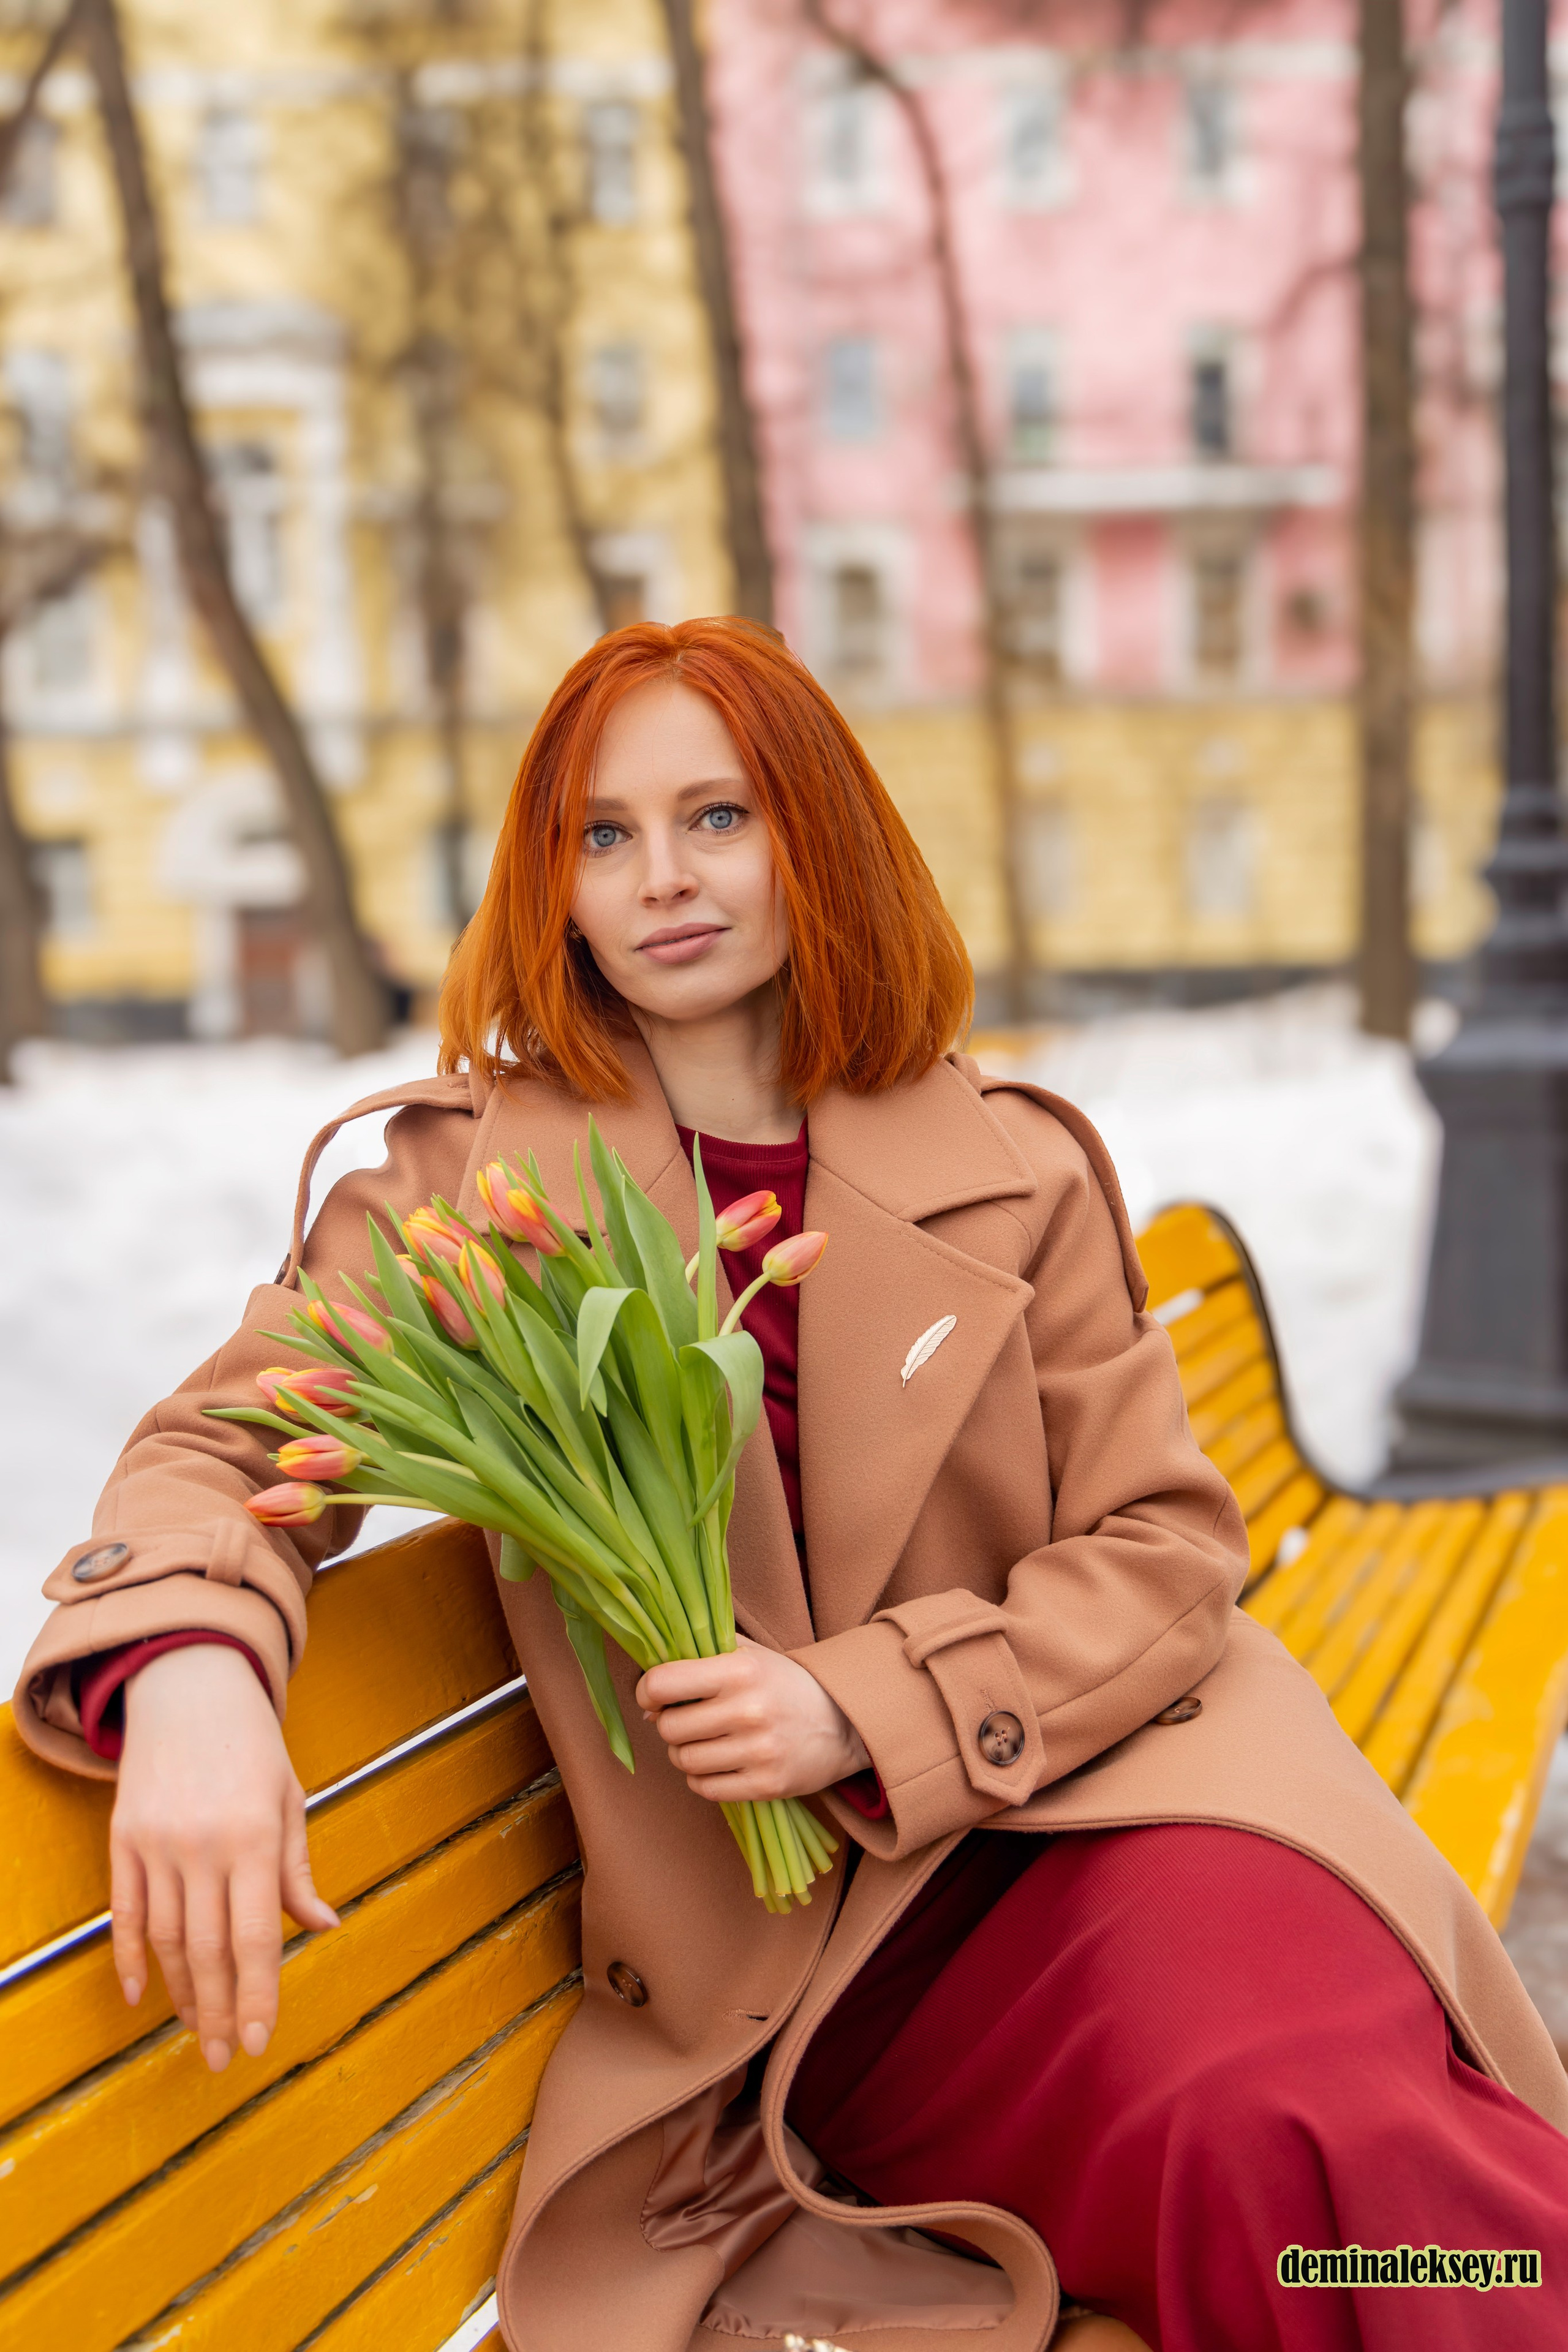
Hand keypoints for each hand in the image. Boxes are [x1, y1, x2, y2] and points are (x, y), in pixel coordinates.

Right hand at [111, 1643, 337, 2073]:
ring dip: (182, 1993)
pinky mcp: (123, 1840)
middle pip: (209, 1950)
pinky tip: (140, 1994)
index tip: (259, 2040)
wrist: (190, 1688)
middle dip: (219, 2011)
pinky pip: (126, 1913)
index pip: (256, 1936)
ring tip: (197, 2030)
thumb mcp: (289, 1799)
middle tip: (225, 2058)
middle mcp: (203, 1845)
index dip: (257, 1994)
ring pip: (168, 1939)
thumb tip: (323, 1926)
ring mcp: (157, 1844)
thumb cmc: (252, 1745)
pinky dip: (131, 1957)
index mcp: (253, 1836)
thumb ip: (297, 1870)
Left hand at [635, 1637, 870, 1802]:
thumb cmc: (785, 1684)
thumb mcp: (750, 1655)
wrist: (844, 1722)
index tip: (654, 1696)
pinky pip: (705, 1789)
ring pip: (684, 1761)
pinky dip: (702, 1779)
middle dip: (669, 1725)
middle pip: (668, 1728)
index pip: (663, 1683)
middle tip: (688, 1720)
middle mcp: (748, 1710)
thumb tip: (648, 1697)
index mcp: (740, 1670)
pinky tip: (718, 1764)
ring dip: (685, 1753)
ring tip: (705, 1742)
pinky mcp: (767, 1785)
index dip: (647, 1691)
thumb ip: (700, 1657)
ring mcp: (758, 1751)